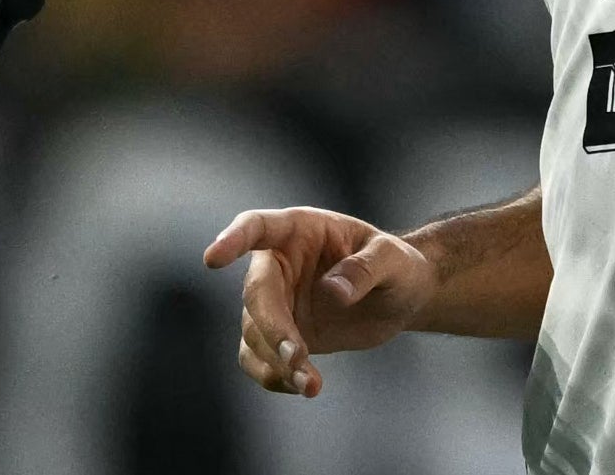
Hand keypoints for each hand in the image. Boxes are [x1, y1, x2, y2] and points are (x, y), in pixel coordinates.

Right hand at [204, 207, 435, 396]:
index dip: (233, 240)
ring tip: (311, 384)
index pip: (257, 227)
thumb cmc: (398, 265)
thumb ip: (366, 269)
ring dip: (275, 360)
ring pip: (254, 330)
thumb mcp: (394, 259)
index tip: (213, 260)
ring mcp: (278, 300)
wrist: (401, 297)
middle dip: (271, 327)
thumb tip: (334, 291)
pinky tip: (300, 386)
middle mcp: (280, 263)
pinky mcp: (281, 333)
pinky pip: (258, 356)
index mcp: (300, 230)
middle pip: (256, 292)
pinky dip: (271, 375)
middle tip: (296, 356)